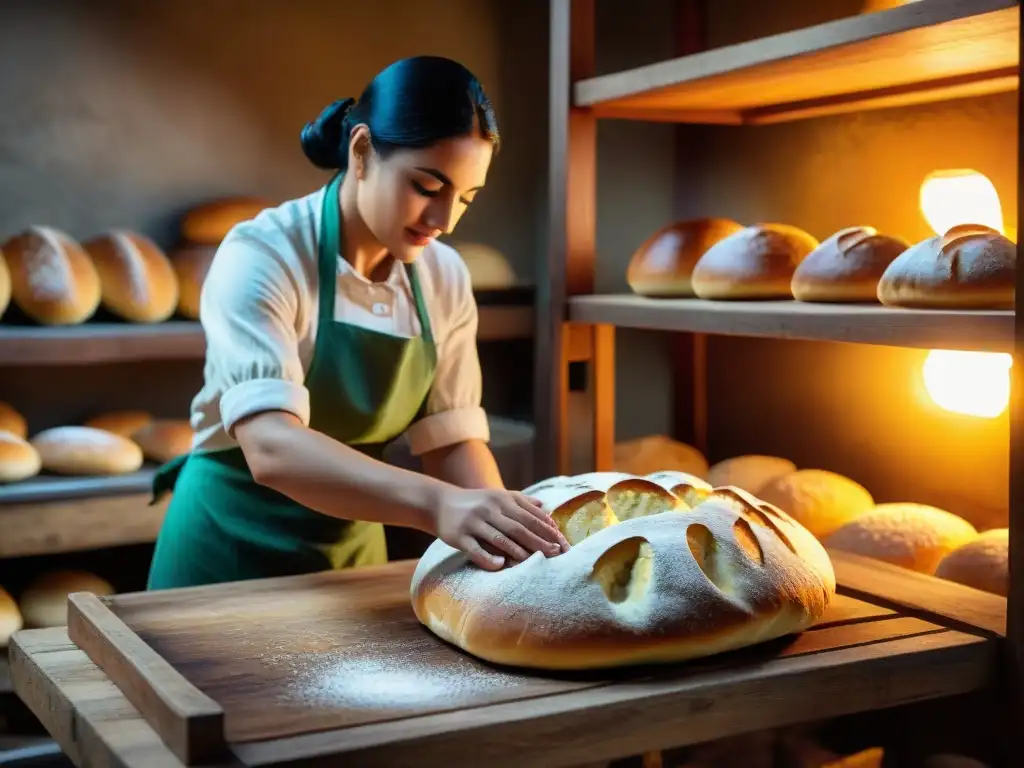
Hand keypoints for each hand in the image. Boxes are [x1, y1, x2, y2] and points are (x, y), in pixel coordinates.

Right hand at [433, 487, 570, 569]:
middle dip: (540, 541)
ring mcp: (474, 522)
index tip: (563, 541)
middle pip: (519, 527)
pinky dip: (489, 558)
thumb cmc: (474, 502)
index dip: (548, 529)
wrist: (439, 503)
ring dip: (519, 550)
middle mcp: (489, 509)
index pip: (530, 515)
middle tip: (557, 553)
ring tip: (535, 561)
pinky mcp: (459, 536)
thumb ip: (522, 502)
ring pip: (500, 538)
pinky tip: (501, 566)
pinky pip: (476, 549)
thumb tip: (546, 508)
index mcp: (502, 499)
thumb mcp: (497, 496)